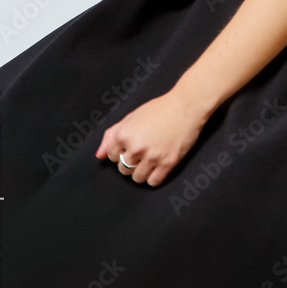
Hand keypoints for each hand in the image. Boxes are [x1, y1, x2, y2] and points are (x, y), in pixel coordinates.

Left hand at [95, 90, 209, 186]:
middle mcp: (136, 147)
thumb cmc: (160, 109)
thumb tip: (99, 156)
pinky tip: (158, 165)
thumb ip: (111, 135)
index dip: (122, 151)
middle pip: (124, 169)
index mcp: (124, 134)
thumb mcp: (131, 117)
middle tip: (144, 150)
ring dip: (142, 171)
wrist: (187, 105)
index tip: (133, 144)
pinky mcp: (168, 163)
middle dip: (131, 162)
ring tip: (151, 158)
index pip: (113, 157)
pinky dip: (154, 177)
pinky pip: (153, 182)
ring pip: (137, 178)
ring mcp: (152, 156)